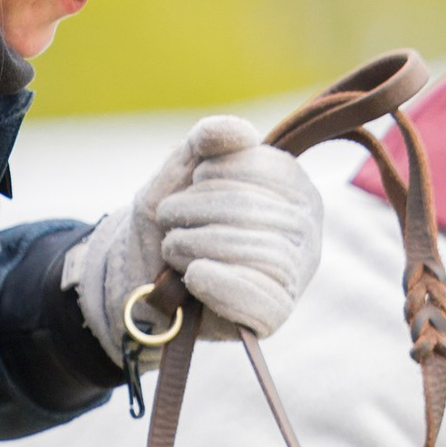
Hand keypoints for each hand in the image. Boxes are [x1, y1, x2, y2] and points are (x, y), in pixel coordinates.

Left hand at [63, 114, 323, 357]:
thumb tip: (241, 132)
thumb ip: (207, 140)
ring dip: (193, 246)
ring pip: (253, 252)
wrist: (140, 279)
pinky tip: (193, 278)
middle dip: (192, 213)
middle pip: (250, 210)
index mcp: (293, 186)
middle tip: (170, 225)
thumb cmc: (169, 222)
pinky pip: (254, 298)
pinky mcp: (276, 314)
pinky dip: (214, 283)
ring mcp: (295, 273)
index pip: (258, 168)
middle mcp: (305, 228)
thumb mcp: (181, 171)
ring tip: (174, 250)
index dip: (208, 176)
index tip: (190, 188)